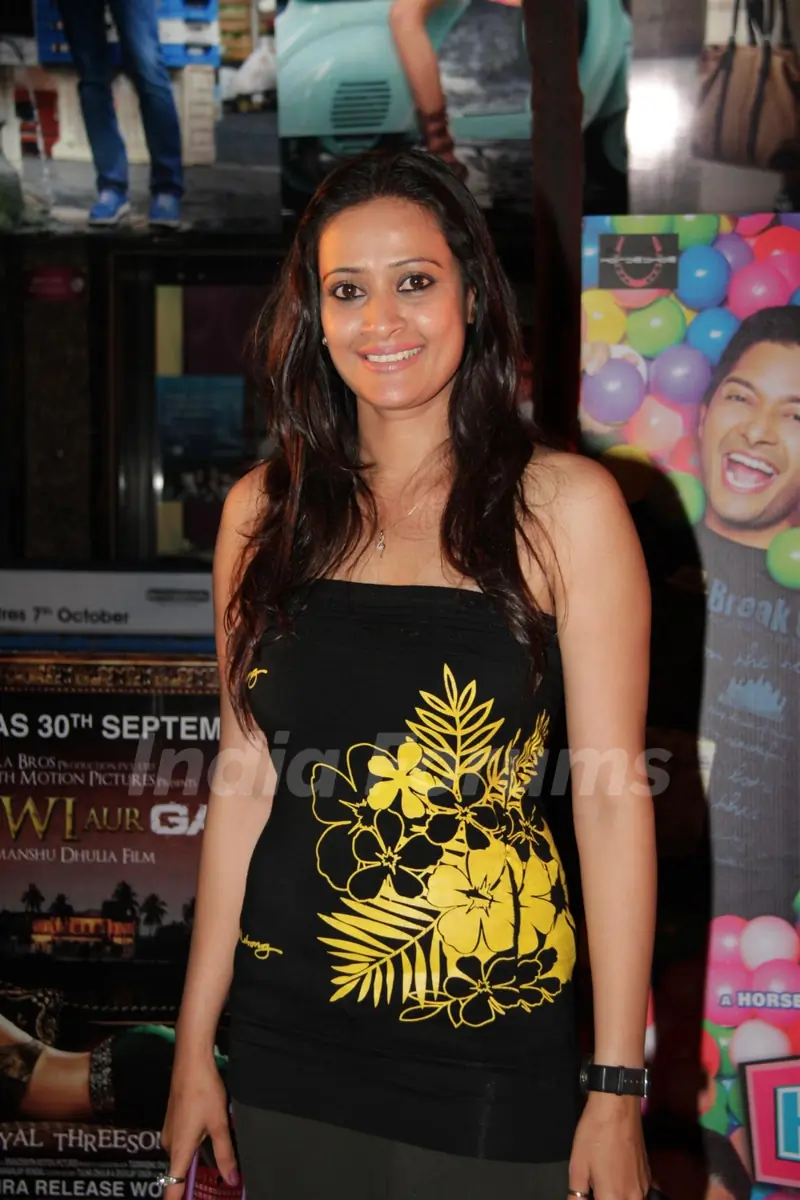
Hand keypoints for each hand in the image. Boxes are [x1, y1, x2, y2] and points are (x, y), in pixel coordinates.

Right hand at [160, 1055, 237, 1199]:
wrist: (191, 1062)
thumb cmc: (204, 1093)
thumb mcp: (219, 1124)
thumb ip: (225, 1154)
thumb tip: (233, 1181)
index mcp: (180, 1150)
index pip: (171, 1187)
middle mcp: (170, 1144)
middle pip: (178, 1171)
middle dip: (191, 1179)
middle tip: (214, 1184)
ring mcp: (170, 1131)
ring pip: (182, 1154)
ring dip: (194, 1159)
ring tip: (215, 1161)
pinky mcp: (173, 1120)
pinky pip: (182, 1141)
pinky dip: (194, 1145)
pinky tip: (208, 1135)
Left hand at [568, 1092, 649, 1199]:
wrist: (617, 1107)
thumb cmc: (595, 1134)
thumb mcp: (577, 1166)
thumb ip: (577, 1194)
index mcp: (614, 1197)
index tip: (587, 1193)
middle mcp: (634, 1197)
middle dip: (606, 1198)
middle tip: (595, 1188)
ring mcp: (644, 1187)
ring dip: (617, 1197)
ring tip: (605, 1185)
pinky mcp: (649, 1175)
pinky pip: (640, 1194)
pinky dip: (629, 1194)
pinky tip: (619, 1182)